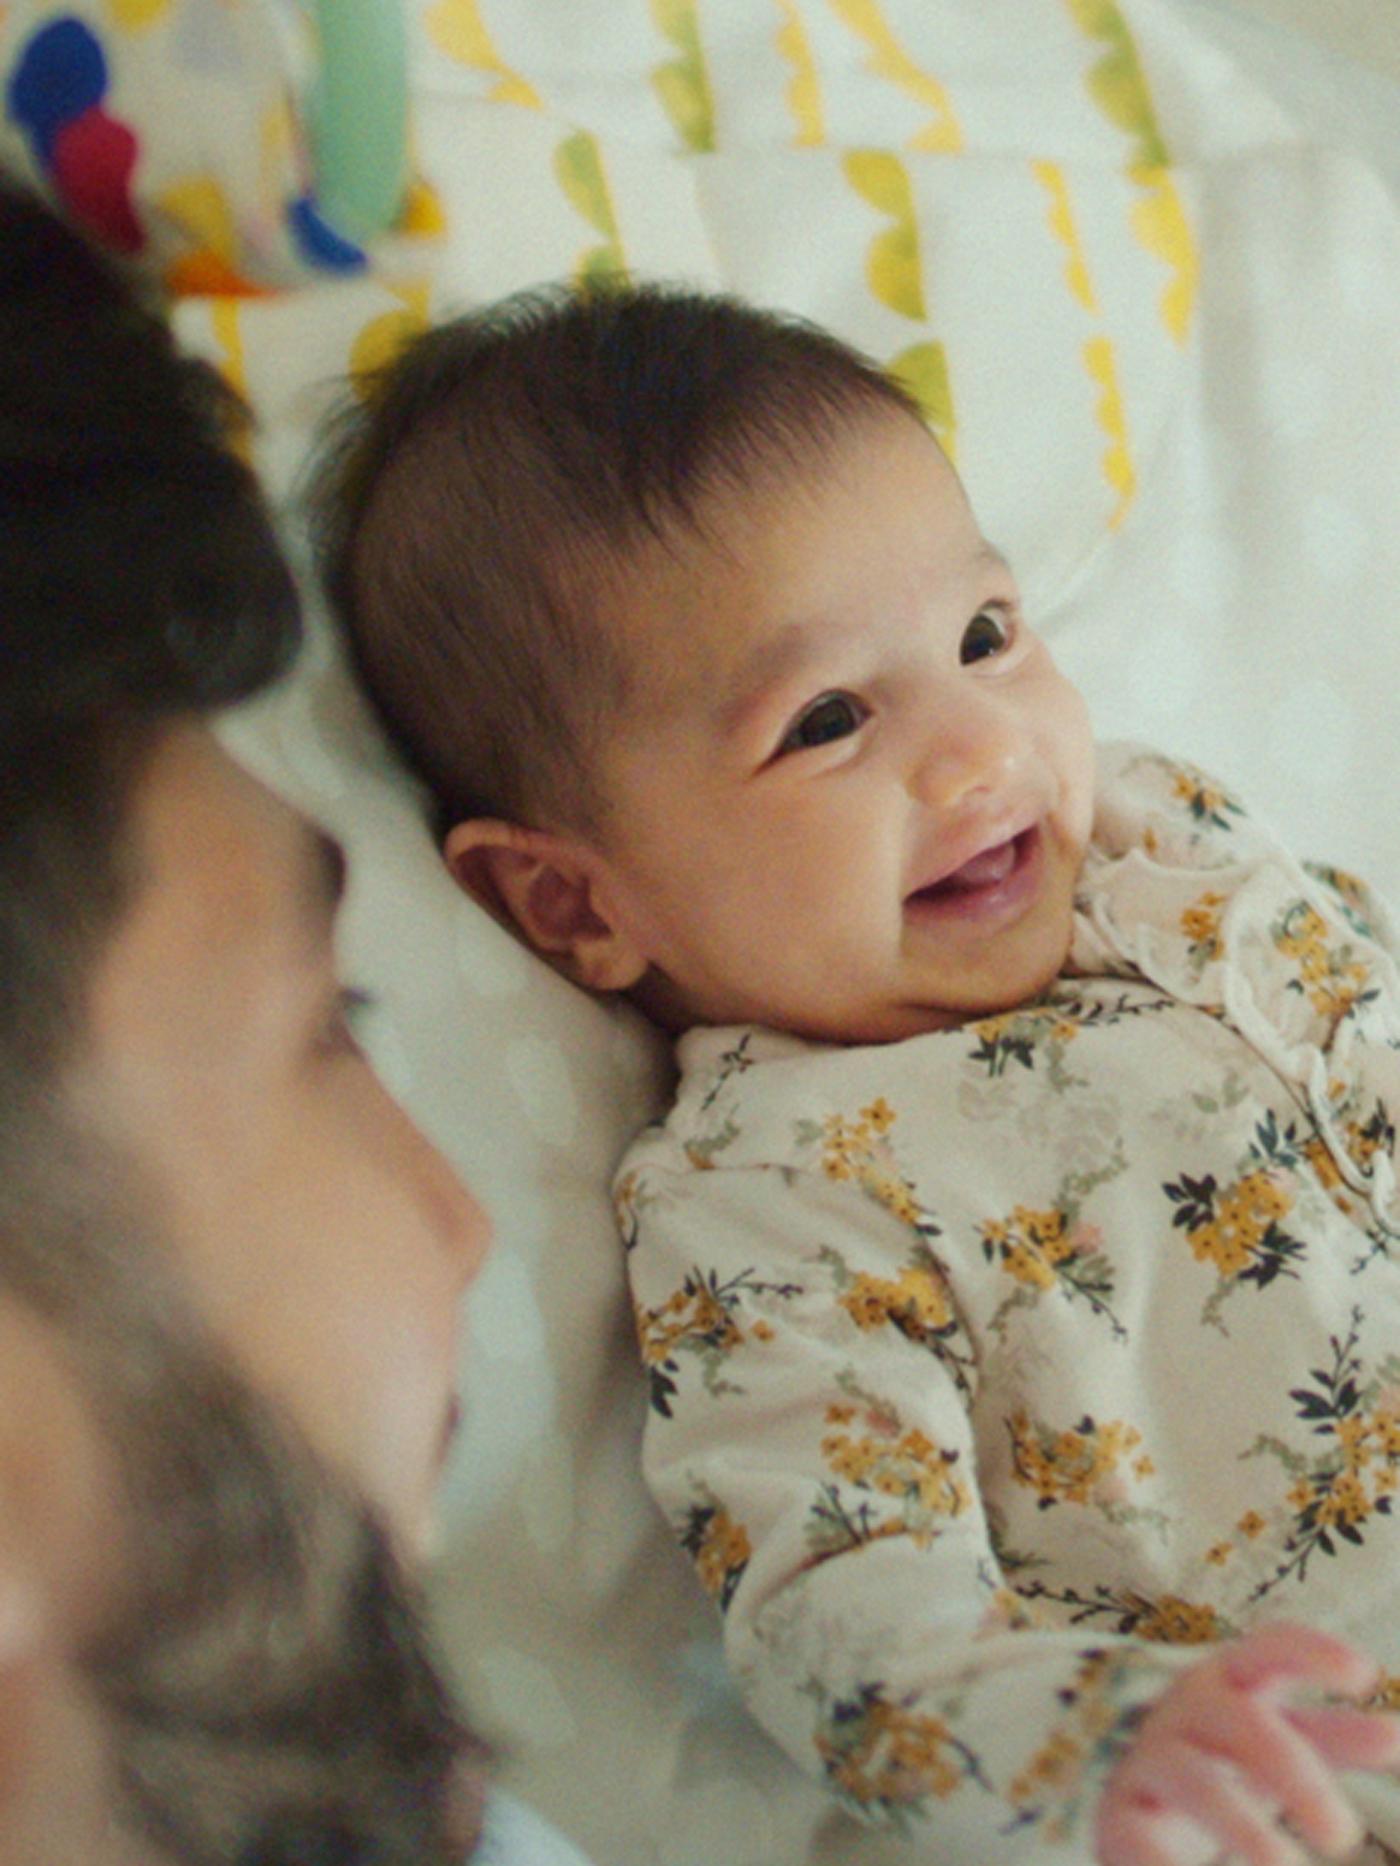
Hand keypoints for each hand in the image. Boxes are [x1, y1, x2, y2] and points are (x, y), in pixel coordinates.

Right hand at [1095, 1622, 1399, 1865]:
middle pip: (1242, 1724)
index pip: (1269, 1649)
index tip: (1363, 1675)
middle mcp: (1188, 1710)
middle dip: (1295, 1774)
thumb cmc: (1226, 1761)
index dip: (1312, 1653)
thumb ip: (1334, 1738)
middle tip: (1343, 1836)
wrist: (1138, 1802)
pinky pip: (1138, 1834)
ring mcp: (1151, 1760)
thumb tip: (1395, 1733)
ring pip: (1193, 1780)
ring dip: (1242, 1823)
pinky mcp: (1121, 1816)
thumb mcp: (1281, 1742)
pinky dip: (1163, 1861)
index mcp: (1230, 1680)